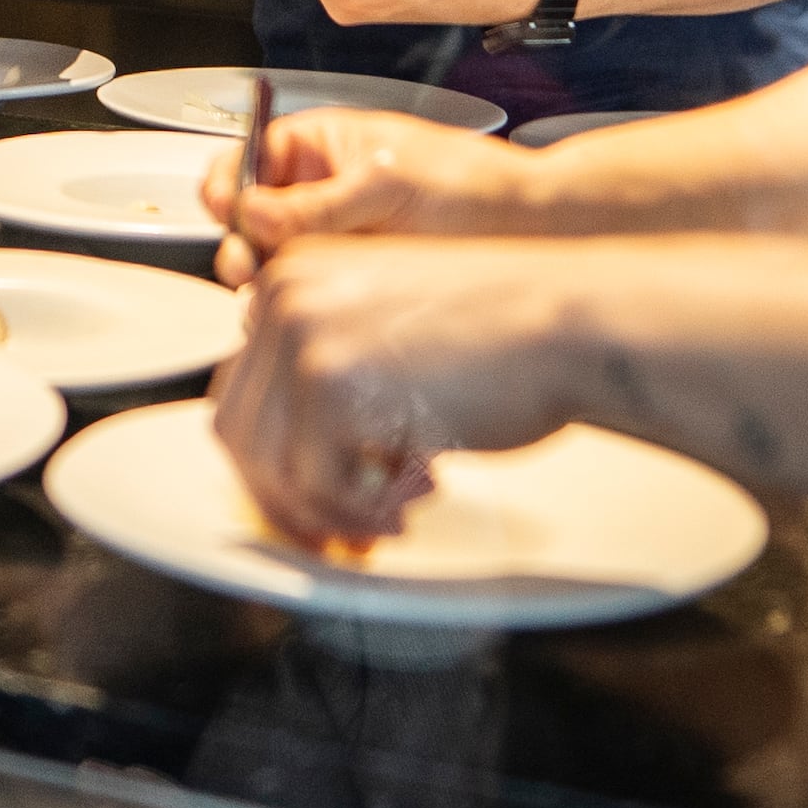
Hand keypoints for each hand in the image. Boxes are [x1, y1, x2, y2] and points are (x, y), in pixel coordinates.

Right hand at [202, 107, 544, 283]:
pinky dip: (290, 307)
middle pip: (250, 218)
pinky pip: (301, 294)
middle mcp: (317, 193)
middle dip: (240, 241)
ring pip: (271, 262)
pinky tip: (296, 315)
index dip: (230, 184)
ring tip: (270, 293)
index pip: (249, 159)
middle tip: (247, 265)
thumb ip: (318, 203)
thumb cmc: (471, 184)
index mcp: (319, 147)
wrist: (529, 228)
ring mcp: (331, 239)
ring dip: (263, 279)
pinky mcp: (347, 282)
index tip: (228, 210)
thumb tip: (253, 213)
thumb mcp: (388, 182)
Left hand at [209, 237, 596, 551]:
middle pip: (241, 429)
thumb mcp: (390, 339)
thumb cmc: (503, 333)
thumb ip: (334, 379)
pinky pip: (317, 484)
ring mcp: (302, 336)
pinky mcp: (330, 383)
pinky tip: (410, 501)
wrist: (566, 322)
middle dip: (287, 498)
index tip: (309, 499)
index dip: (274, 458)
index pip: (244, 386)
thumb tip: (298, 468)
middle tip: (336, 532)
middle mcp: (284, 295)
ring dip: (329, 511)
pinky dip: (360, 511)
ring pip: (270, 466)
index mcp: (295, 274)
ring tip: (387, 517)